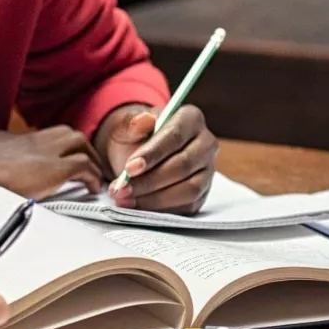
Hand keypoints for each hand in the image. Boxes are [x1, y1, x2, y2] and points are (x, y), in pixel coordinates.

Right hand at [0, 126, 103, 198]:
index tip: (58, 157)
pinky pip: (84, 166)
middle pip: (66, 133)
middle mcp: (35, 140)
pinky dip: (92, 175)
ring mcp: (47, 152)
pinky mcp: (56, 169)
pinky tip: (92, 187)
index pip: (44, 136)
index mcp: (17, 138)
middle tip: (84, 161)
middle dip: (78, 147)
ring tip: (93, 174)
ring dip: (89, 157)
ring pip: (80, 142)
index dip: (55, 147)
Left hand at [97, 104, 218, 213]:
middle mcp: (205, 143)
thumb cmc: (134, 137)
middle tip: (122, 189)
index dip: (153, 153)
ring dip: (154, 199)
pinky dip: (160, 210)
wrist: (137, 156)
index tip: (129, 168)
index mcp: (190, 118)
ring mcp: (207, 170)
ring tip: (126, 199)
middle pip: (183, 165)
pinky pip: (186, 206)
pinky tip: (138, 207)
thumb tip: (143, 120)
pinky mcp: (202, 194)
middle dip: (149, 181)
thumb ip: (131, 123)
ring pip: (188, 190)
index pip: (175, 136)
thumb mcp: (125, 126)